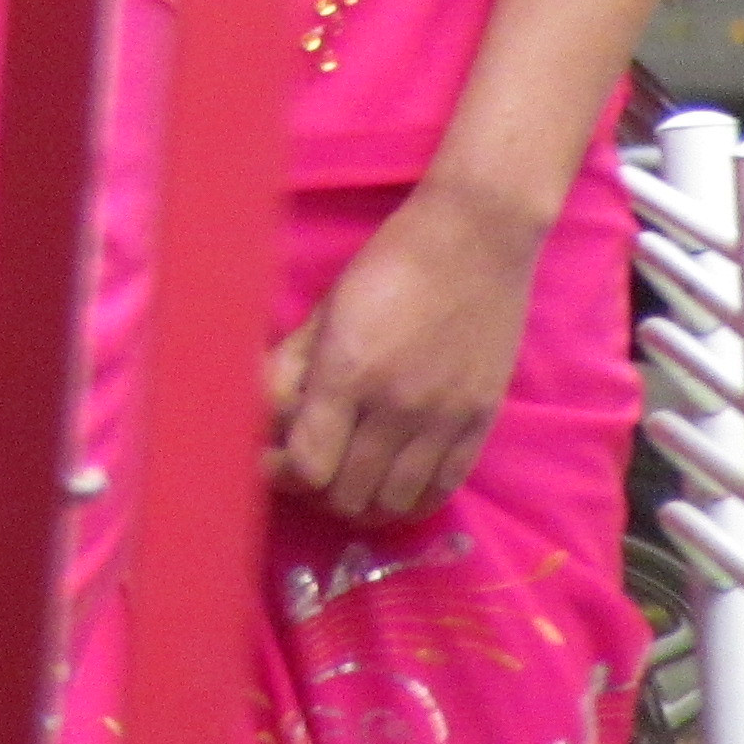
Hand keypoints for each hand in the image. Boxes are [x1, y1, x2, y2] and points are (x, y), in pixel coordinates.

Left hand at [263, 177, 544, 523]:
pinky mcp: (480, 424)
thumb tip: (263, 418)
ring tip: (346, 474)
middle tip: (305, 463)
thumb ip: (291, 367)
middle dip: (314, 488)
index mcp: (350, 371)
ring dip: (361, 499)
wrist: (476, 239)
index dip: (281, 471)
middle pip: (347, 495)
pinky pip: (440, 491)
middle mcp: (398, 406)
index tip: (270, 458)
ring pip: (394, 504)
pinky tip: (390, 480)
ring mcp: (445, 420)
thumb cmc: (390, 263)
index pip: (308, 465)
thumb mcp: (326, 309)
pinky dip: (409, 498)